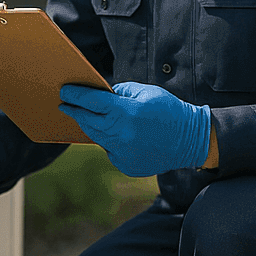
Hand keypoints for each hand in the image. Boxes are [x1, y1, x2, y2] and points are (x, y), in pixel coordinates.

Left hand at [58, 82, 210, 177]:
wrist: (190, 140)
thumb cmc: (169, 110)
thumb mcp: (146, 92)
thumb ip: (121, 92)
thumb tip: (101, 94)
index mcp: (126, 112)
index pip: (91, 101)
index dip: (75, 95)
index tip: (64, 91)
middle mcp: (121, 133)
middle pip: (88, 121)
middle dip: (76, 111)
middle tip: (66, 104)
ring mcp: (122, 152)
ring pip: (96, 137)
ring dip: (89, 126)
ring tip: (83, 116)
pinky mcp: (126, 164)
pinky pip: (109, 150)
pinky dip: (108, 141)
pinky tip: (112, 133)